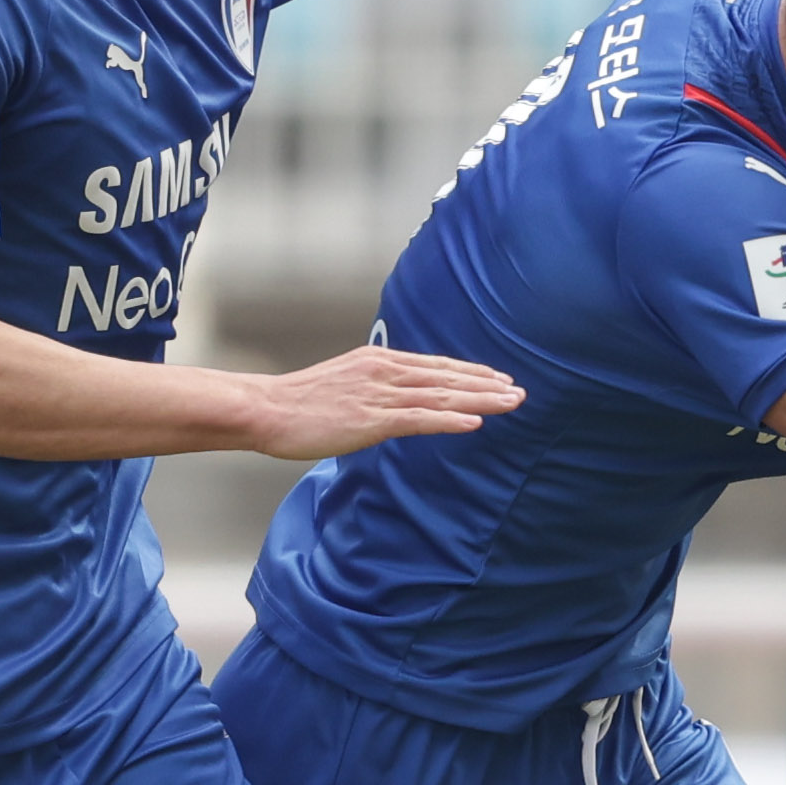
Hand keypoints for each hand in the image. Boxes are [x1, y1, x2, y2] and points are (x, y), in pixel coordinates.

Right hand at [238, 342, 525, 462]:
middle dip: (486, 384)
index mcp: (378, 362)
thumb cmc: (296, 403)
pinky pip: (420, 420)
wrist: (265, 409)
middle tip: (519, 390)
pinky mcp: (372, 420)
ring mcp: (379, 395)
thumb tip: (390, 404)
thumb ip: (371, 390)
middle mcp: (384, 372)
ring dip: (481, 399)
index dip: (470, 373)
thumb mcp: (341, 385)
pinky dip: (451, 421)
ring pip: (441, 397)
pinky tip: (476, 423)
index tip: (497, 378)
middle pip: (446, 378)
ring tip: (511, 403)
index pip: (435, 366)